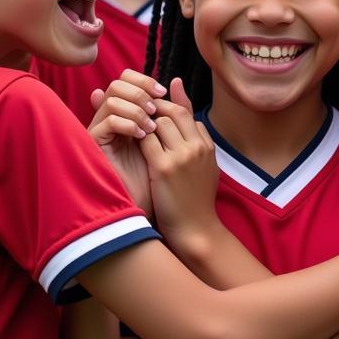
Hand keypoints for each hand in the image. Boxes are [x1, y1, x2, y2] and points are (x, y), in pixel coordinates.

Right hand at [88, 70, 167, 215]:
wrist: (157, 208)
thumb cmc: (166, 175)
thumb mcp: (173, 137)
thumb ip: (176, 111)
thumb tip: (178, 81)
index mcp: (128, 113)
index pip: (126, 79)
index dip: (144, 80)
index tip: (163, 92)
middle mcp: (112, 118)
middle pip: (116, 84)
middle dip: (139, 91)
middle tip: (156, 108)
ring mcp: (102, 131)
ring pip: (111, 99)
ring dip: (135, 109)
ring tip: (151, 128)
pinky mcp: (95, 146)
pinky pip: (107, 121)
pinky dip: (127, 124)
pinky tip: (142, 136)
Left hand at [139, 79, 221, 247]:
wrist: (195, 229)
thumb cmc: (194, 199)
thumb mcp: (203, 165)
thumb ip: (194, 138)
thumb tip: (185, 108)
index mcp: (207, 145)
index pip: (186, 112)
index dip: (166, 110)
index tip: (152, 117)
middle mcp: (197, 147)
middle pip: (174, 111)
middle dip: (154, 111)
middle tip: (138, 121)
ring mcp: (182, 156)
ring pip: (159, 121)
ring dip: (145, 124)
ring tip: (136, 136)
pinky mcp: (164, 168)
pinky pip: (146, 139)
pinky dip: (137, 138)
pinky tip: (131, 148)